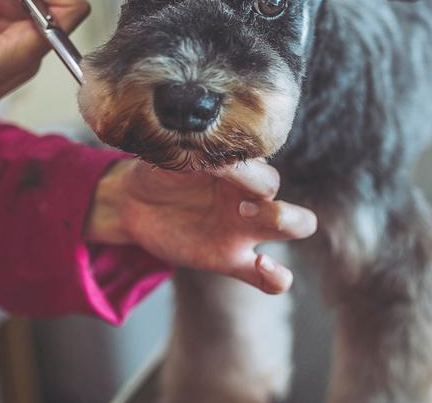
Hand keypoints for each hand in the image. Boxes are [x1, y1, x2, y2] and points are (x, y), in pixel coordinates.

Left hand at [87, 159, 316, 293]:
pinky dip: (276, 278)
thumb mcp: (174, 158)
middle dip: (275, 205)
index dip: (248, 174)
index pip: (264, 173)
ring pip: (295, 226)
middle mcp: (250, 200)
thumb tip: (210, 151)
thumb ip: (196, 154)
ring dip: (287, 222)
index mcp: (241, 173)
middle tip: (239, 208)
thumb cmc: (161, 171)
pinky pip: (267, 280)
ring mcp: (243, 232)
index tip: (218, 170)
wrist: (136, 203)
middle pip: (290, 198)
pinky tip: (262, 264)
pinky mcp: (231, 262)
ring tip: (246, 222)